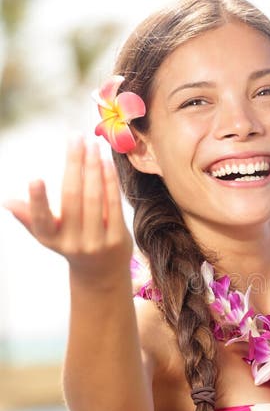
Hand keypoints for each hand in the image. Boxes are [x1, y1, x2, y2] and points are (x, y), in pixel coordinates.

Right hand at [4, 136, 131, 282]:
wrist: (102, 272)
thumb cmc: (71, 243)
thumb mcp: (49, 234)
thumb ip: (31, 217)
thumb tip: (7, 202)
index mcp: (51, 238)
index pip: (41, 220)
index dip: (37, 201)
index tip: (35, 179)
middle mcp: (72, 242)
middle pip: (72, 197)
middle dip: (74, 164)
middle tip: (74, 138)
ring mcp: (96, 242)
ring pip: (94, 198)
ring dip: (93, 167)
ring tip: (92, 144)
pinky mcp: (117, 239)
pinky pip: (113, 204)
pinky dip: (109, 181)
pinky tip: (106, 162)